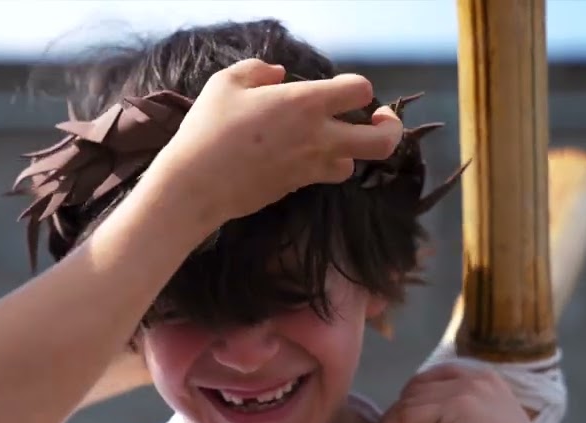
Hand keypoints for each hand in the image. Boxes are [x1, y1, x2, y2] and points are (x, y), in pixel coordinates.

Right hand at [146, 58, 403, 226]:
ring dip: (349, 151)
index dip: (359, 89)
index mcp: (306, 104)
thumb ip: (258, 70)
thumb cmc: (209, 129)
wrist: (196, 186)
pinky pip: (324, 176)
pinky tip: (298, 156)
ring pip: (353, 165)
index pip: (360, 91)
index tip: (347, 92)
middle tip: (380, 122)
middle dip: (390, 131)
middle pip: (381, 143)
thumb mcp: (226, 83)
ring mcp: (311, 168)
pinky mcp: (297, 188)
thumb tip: (280, 74)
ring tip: (331, 141)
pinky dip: (321, 166)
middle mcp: (318, 138)